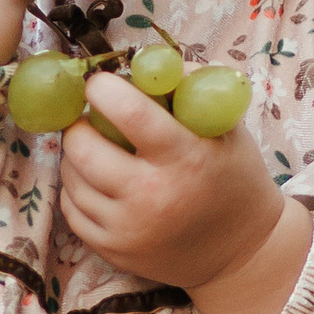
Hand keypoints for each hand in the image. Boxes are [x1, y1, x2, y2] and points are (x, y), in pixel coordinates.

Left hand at [60, 73, 313, 313]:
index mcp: (184, 158)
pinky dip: (77, 189)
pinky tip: (96, 181)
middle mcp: (152, 196)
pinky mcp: (113, 251)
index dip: (103, 88)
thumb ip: (190, 87)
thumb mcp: (227, 127)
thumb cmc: (234, 179)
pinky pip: (72, 210)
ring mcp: (128, 229)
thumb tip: (145, 61)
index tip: (100, 82)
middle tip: (91, 119)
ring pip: (72, 179)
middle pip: (84, 148)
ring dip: (75, 156)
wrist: (242, 252)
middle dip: (80, 124)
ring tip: (96, 149)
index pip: (128, 112)